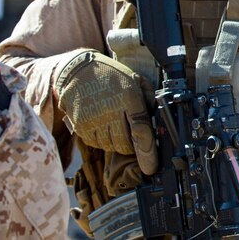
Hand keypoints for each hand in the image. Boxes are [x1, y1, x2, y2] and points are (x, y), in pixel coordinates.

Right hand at [56, 50, 157, 174]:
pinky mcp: (81, 127)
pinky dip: (102, 139)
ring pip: (112, 147)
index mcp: (129, 98)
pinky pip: (97, 144)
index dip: (147, 152)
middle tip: (129, 128)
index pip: (141, 131)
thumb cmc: (111, 77)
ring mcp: (93, 121)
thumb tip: (160, 122)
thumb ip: (150, 101)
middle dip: (132, 143)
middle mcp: (111, 111)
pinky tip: (102, 122)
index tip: (151, 167)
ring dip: (117, 141)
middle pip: (126, 145)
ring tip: (113, 121)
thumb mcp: (136, 81)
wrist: (78, 72)